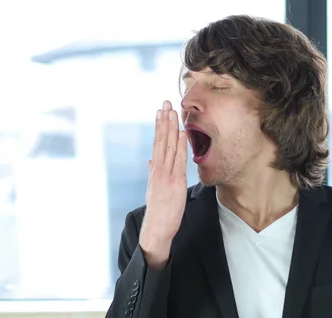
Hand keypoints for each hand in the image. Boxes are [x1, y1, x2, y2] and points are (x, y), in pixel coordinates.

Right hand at [139, 100, 187, 268]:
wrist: (156, 229)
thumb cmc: (159, 211)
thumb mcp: (155, 189)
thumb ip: (153, 173)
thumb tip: (150, 161)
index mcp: (155, 170)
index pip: (157, 144)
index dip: (159, 126)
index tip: (160, 111)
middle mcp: (159, 169)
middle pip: (161, 140)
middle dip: (163, 120)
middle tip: (165, 102)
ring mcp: (165, 175)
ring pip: (168, 146)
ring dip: (170, 127)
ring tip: (171, 110)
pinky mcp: (173, 182)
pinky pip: (178, 160)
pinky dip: (179, 144)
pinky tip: (181, 132)